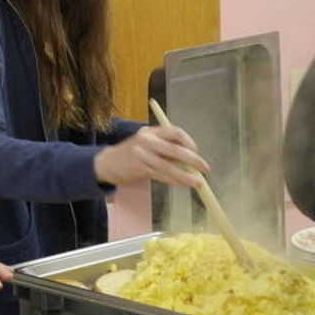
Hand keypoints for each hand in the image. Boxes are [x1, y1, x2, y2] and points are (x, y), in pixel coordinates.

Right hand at [93, 124, 208, 187]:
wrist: (109, 162)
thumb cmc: (133, 152)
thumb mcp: (148, 141)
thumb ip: (166, 145)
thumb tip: (191, 156)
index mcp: (151, 131)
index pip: (175, 132)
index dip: (189, 141)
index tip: (196, 151)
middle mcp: (146, 141)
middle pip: (175, 150)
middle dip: (193, 160)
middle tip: (205, 168)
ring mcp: (142, 155)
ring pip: (169, 167)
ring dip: (185, 176)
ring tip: (198, 182)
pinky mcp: (140, 169)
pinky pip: (161, 176)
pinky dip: (174, 181)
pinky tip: (182, 184)